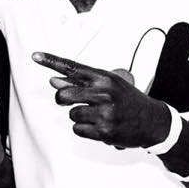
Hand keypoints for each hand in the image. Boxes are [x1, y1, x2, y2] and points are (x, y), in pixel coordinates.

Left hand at [33, 51, 172, 149]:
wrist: (153, 121)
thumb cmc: (127, 100)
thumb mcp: (108, 85)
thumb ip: (80, 83)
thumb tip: (54, 81)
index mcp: (104, 78)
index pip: (72, 67)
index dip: (51, 61)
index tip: (35, 56)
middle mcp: (104, 93)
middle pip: (64, 95)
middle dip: (64, 100)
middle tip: (75, 102)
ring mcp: (104, 113)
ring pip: (71, 115)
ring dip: (79, 117)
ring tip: (97, 115)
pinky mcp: (104, 131)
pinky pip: (78, 130)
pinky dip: (85, 130)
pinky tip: (100, 126)